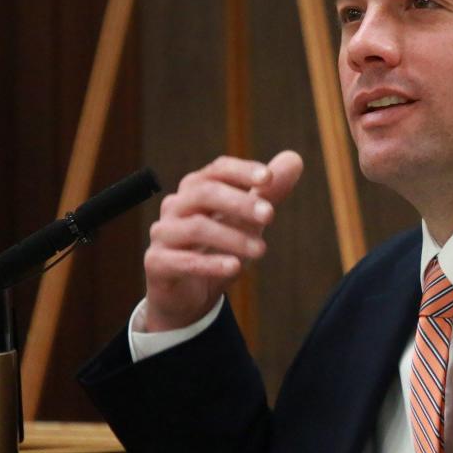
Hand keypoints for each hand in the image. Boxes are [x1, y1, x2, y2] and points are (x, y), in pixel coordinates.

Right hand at [143, 151, 303, 331]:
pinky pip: (181, 261)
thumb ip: (268, 192)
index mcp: (197, 189)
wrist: (188, 294)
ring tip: (261, 250)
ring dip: (232, 237)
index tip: (268, 178)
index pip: (217, 170)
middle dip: (240, 202)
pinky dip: (210, 264)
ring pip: (196, 227)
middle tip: (270, 215)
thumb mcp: (248, 220)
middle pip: (204, 193)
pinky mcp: (157, 264)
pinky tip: (234, 267)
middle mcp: (176, 206)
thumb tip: (295, 158)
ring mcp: (164, 234)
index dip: (241, 171)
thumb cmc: (218, 248)